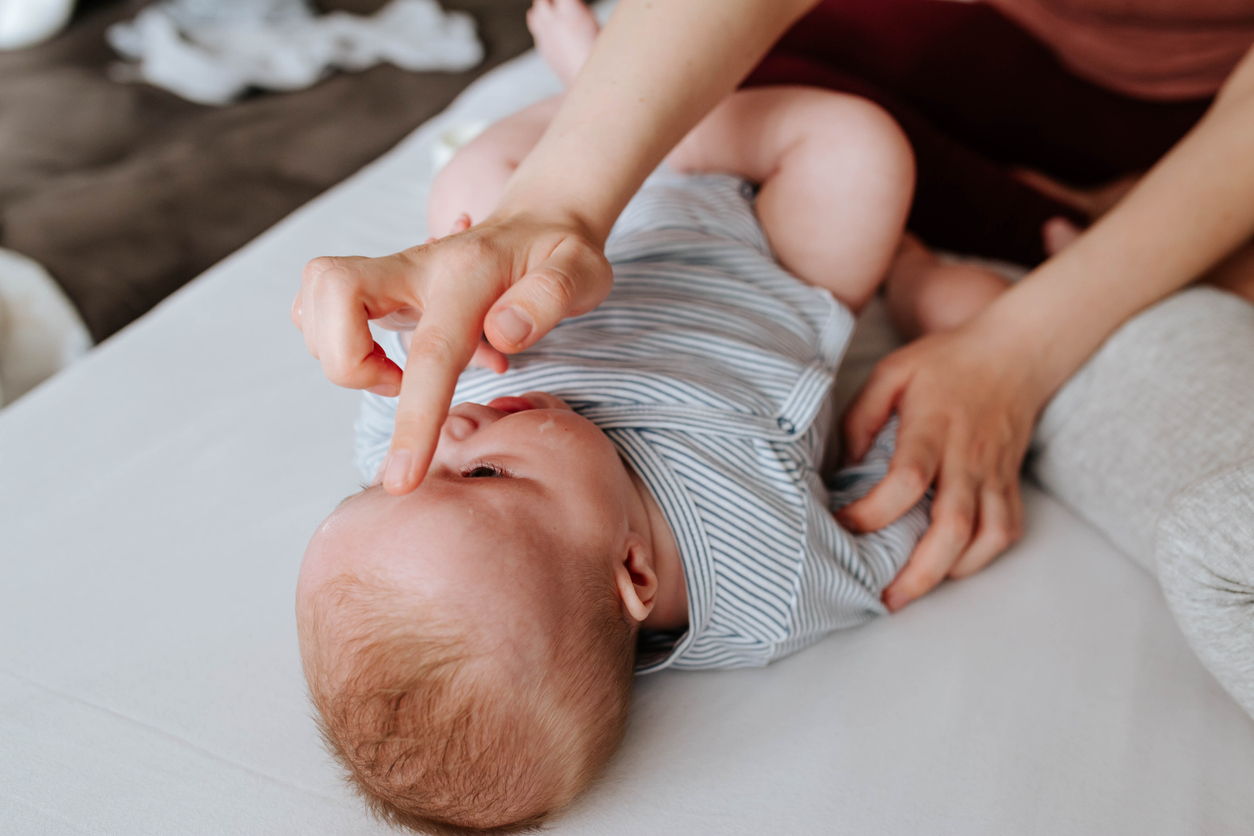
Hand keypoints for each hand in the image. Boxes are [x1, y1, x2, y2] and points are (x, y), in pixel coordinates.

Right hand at [291, 211, 612, 494]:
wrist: (539, 222)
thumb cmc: (563, 255)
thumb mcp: (582, 271)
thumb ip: (550, 297)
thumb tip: (503, 333)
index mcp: (468, 275)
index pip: (430, 350)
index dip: (412, 418)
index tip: (402, 479)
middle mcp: (415, 265)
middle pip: (332, 292)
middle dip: (346, 360)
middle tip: (398, 383)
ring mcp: (389, 272)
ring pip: (314, 302)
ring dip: (342, 355)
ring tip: (400, 373)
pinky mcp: (373, 285)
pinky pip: (316, 308)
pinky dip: (334, 343)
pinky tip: (383, 356)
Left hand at [837, 320, 1048, 611]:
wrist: (1016, 351)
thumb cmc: (945, 362)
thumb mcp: (891, 373)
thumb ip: (860, 417)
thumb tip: (841, 468)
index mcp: (933, 426)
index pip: (907, 480)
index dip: (874, 512)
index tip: (843, 525)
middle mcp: (968, 456)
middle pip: (953, 526)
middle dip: (919, 571)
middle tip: (884, 599)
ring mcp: (995, 473)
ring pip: (986, 537)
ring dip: (951, 572)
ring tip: (913, 590)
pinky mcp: (1012, 482)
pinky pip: (1007, 531)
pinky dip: (982, 558)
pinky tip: (952, 566)